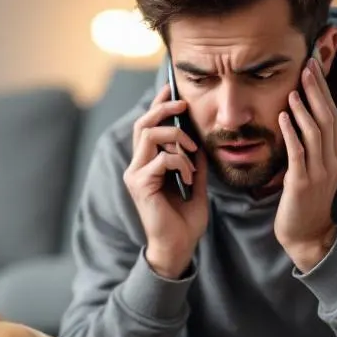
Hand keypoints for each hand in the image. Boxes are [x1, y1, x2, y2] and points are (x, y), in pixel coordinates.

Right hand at [123, 84, 209, 278]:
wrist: (178, 246)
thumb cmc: (184, 219)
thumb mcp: (195, 183)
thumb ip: (195, 162)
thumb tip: (200, 140)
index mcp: (146, 164)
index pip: (146, 126)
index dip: (157, 105)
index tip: (171, 89)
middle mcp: (136, 166)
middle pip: (143, 124)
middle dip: (164, 110)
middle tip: (184, 106)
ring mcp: (136, 175)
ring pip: (150, 136)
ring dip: (177, 138)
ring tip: (193, 153)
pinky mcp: (141, 185)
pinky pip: (162, 159)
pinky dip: (181, 163)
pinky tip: (189, 179)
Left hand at [276, 57, 336, 272]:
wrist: (307, 234)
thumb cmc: (305, 201)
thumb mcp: (314, 170)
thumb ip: (311, 147)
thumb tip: (299, 119)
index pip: (333, 115)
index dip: (324, 91)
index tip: (314, 68)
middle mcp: (333, 160)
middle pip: (328, 118)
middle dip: (317, 91)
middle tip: (308, 66)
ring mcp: (320, 172)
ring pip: (315, 132)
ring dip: (304, 108)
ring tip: (295, 87)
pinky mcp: (302, 183)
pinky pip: (298, 152)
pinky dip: (291, 132)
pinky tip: (283, 116)